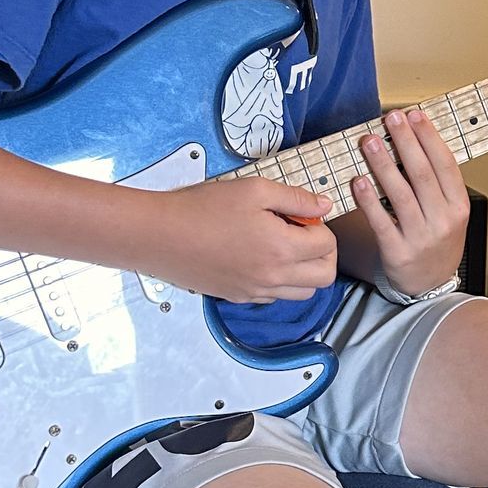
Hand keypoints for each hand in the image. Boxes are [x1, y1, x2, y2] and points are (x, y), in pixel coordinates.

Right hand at [142, 175, 339, 303]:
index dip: (320, 226)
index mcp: (282, 249)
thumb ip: (296, 199)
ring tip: (282, 245)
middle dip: (323, 253)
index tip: (301, 215)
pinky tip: (261, 257)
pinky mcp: (238, 297)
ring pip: (303, 293)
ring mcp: (255, 292)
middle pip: (324, 277)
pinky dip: (280, 281)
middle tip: (302, 232)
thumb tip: (324, 206)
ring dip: (304, 270)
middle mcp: (273, 277)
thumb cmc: (202, 208)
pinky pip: (274, 297)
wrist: (159, 235)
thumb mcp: (254, 190)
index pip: (328, 246)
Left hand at [352, 107, 469, 295]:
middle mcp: (443, 220)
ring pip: (401, 194)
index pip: (445, 165)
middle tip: (391, 119)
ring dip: (383, 164)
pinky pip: (381, 222)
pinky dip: (369, 200)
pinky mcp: (397, 252)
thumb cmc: (436, 242)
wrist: (430, 286)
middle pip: (422, 174)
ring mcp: (421, 237)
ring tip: (369, 142)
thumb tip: (413, 142)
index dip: (429, 137)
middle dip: (405, 141)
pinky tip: (359, 181)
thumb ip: (436, 184)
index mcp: (458, 206)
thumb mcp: (449, 213)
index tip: (414, 115)